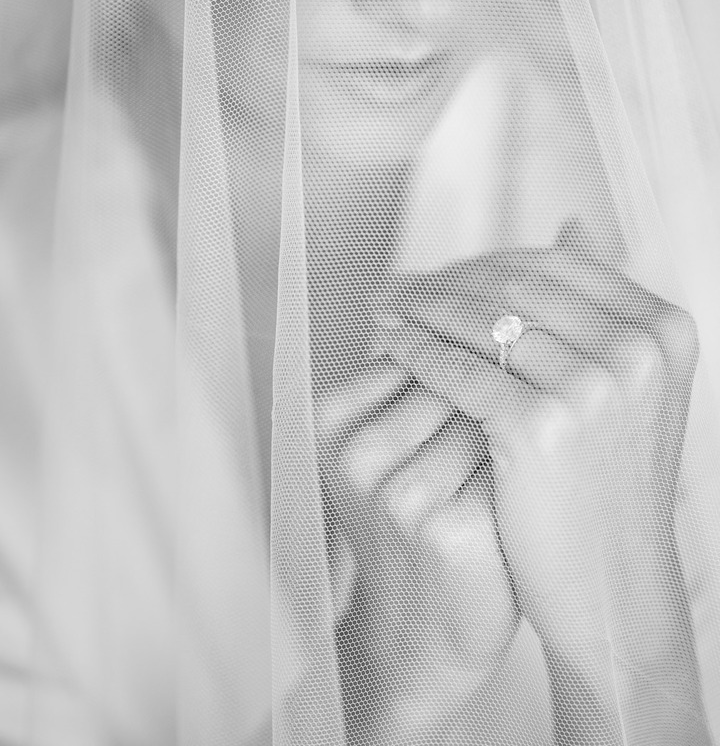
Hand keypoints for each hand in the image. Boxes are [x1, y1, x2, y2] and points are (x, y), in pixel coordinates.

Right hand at [315, 362, 519, 744]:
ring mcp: (399, 494)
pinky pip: (508, 463)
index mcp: (329, 417)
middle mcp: (357, 453)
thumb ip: (412, 370)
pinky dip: (527, 463)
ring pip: (483, 412)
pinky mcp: (447, 531)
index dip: (464, 351)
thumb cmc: (418, 517)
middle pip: (451, 373)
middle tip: (514, 405)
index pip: (414, 343)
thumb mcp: (391, 440)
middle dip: (492, 381)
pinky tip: (532, 481)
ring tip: (522, 445)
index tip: (488, 368)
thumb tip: (469, 284)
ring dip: (514, 418)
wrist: (422, 627)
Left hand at [375, 244, 708, 744]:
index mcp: (663, 327)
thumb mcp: (624, 383)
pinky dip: (414, 351)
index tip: (436, 273)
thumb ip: (599, 305)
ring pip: (482, 320)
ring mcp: (596, 386)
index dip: (484, 263)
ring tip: (379, 307)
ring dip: (419, 307)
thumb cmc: (606, 483)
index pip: (554, 265)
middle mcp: (639, 348)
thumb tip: (573, 222)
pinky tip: (385, 345)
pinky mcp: (544, 426)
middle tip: (392, 286)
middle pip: (515, 285)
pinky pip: (459, 369)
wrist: (612, 584)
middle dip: (444, 281)